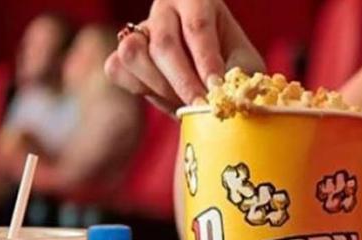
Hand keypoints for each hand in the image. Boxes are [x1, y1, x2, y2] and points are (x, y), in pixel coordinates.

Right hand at [105, 0, 264, 113]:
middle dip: (184, 82)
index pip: (197, 26)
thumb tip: (225, 95)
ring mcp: (138, 29)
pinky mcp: (121, 53)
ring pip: (133, 54)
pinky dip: (139, 89)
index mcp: (197, 1)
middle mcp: (164, 9)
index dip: (206, 60)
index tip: (215, 89)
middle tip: (201, 107)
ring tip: (184, 102)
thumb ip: (238, 76)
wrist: (210, 77)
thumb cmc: (231, 65)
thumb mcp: (244, 65)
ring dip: (160, 86)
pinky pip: (117, 70)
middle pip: (164, 43)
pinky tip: (163, 97)